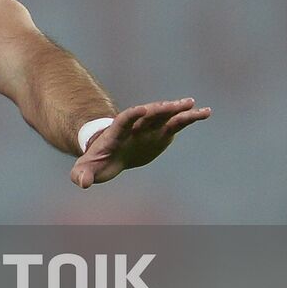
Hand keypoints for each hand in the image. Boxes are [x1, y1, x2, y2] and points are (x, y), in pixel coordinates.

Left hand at [70, 98, 210, 188]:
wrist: (109, 154)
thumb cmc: (97, 162)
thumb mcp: (86, 169)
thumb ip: (81, 174)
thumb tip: (82, 183)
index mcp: (115, 134)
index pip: (123, 121)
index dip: (131, 115)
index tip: (141, 109)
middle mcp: (134, 127)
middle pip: (147, 115)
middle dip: (160, 109)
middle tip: (175, 104)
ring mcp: (148, 128)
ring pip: (164, 116)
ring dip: (179, 110)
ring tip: (196, 106)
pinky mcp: (161, 133)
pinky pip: (176, 123)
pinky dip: (189, 118)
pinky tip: (205, 112)